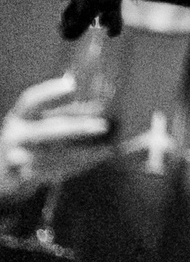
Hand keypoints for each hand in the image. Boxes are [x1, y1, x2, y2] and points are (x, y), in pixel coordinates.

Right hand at [0, 74, 113, 202]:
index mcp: (20, 116)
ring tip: (107, 148)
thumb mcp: (42, 123)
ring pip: (52, 156)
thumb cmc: (32, 141)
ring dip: (82, 153)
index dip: (50, 93)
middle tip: (103, 126)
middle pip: (47, 130)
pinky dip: (76, 166)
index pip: (31, 101)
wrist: (3, 174)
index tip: (73, 85)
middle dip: (77, 128)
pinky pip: (52, 172)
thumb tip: (100, 106)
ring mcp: (15, 157)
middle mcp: (15, 134)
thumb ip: (66, 114)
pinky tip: (96, 159)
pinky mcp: (21, 176)